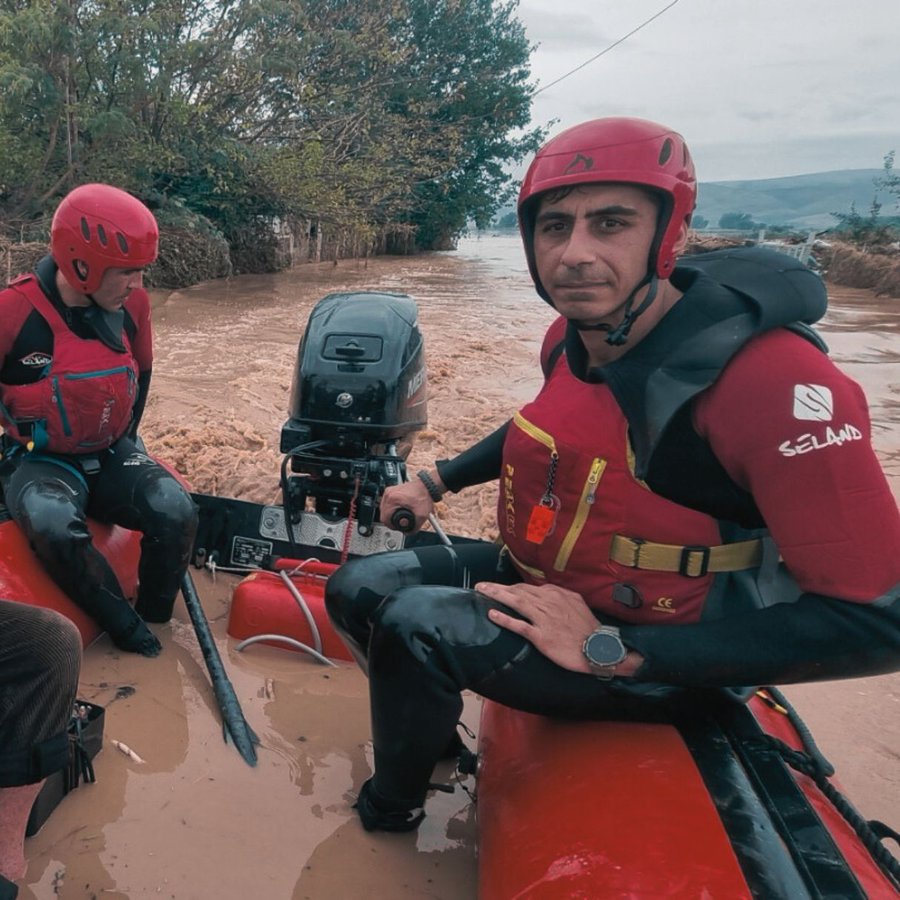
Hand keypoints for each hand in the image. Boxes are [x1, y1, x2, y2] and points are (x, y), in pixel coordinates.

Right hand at [380, 476, 435, 532]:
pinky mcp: (391, 491)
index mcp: (393, 499)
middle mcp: (389, 494)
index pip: (384, 518)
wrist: (427, 486)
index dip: (391, 526)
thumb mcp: (421, 515)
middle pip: (383, 514)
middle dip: (391, 520)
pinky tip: (399, 510)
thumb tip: (407, 532)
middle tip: (401, 522)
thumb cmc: (424, 496)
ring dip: (391, 514)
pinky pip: (387, 503)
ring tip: (400, 515)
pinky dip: (392, 508)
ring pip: (384, 509)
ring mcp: (389, 491)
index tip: (398, 526)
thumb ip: (414, 527)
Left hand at [478, 581, 643, 676]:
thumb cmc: (589, 629)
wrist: (600, 648)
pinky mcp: (542, 636)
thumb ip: (560, 596)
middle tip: (480, 585)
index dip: (511, 587)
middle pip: (518, 591)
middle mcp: (549, 603)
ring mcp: (544, 619)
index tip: (499, 588)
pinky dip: (505, 619)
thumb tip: (546, 591)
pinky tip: (491, 614)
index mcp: (557, 594)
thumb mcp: (577, 604)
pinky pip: (520, 625)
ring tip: (480, 591)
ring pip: (516, 602)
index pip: (528, 587)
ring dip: (496, 595)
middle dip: (497, 587)